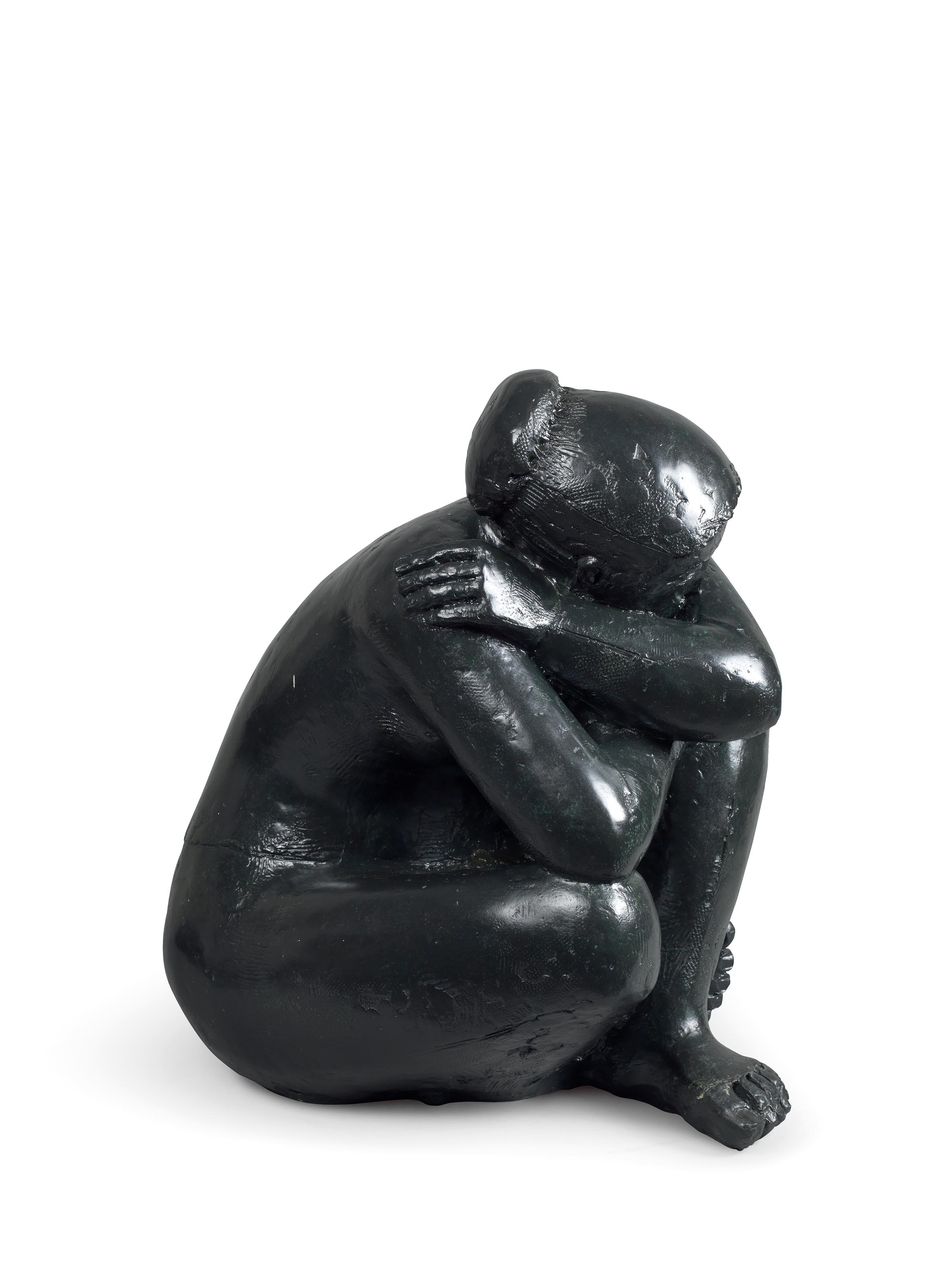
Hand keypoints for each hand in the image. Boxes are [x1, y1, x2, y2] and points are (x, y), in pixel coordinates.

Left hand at [395, 540, 561, 645]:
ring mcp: (486, 588)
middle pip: (438, 573)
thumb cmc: (529, 586)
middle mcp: (483, 566)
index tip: (399, 567)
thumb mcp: (512, 556)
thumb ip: (494, 539)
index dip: (417, 560)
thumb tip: (482, 519)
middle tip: (397, 588)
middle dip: (414, 581)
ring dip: (420, 600)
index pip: (441, 552)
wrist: (551, 614)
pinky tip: (425, 619)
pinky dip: (438, 616)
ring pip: (443, 593)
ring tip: (407, 606)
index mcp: (484, 550)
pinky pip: (456, 613)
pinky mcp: (489, 611)